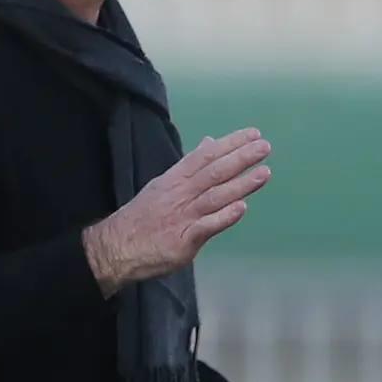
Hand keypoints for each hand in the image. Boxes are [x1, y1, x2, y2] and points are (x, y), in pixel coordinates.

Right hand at [82, 128, 270, 295]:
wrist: (116, 248)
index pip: (205, 156)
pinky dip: (224, 217)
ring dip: (240, 185)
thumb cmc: (143, 217)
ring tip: (264, 173)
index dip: (229, 144)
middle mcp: (180, 195)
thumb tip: (209, 142)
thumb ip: (190, 167)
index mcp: (175, 180)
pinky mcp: (183, 241)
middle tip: (264, 147)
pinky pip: (206, 227)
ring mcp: (182, 217)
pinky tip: (242, 209)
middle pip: (213, 172)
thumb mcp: (163, 184)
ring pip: (214, 196)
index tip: (253, 134)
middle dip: (240, 158)